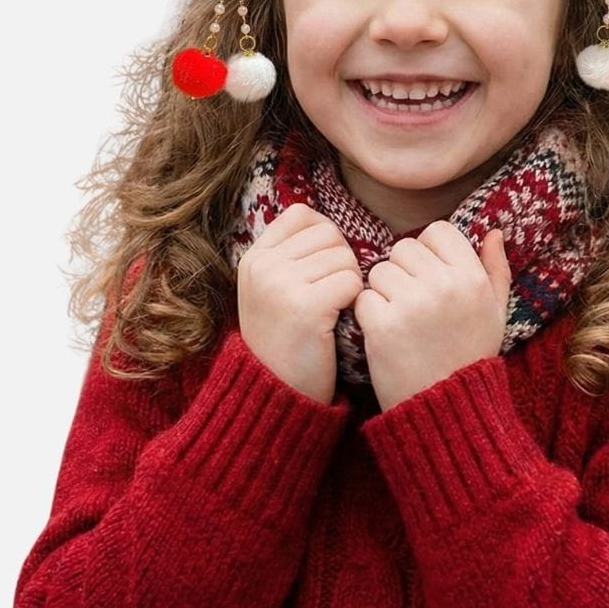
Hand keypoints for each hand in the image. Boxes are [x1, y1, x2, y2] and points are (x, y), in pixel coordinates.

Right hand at [237, 203, 362, 405]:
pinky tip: (338, 319)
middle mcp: (263, 267)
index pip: (302, 214)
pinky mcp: (305, 307)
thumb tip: (328, 223)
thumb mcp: (271, 290)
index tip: (323, 265)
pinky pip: (351, 281)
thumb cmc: (285, 339)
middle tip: (332, 292)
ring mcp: (281, 285)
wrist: (275, 393)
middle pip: (328, 232)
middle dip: (341, 259)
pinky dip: (354, 300)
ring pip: (344, 256)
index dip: (324, 234)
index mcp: (254, 258)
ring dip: (350, 281)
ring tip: (332, 308)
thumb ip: (290, 255)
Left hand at [353, 223, 510, 411]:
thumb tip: (493, 231)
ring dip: (384, 291)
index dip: (429, 251)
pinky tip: (387, 333)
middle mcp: (444, 285)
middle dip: (404, 271)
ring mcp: (412, 304)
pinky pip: (363, 297)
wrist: (447, 410)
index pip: (437, 230)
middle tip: (414, 302)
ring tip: (402, 318)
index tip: (431, 276)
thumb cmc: (471, 355)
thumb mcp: (496, 312)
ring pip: (380, 270)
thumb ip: (496, 268)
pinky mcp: (383, 325)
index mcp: (472, 277)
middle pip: (404, 247)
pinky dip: (369, 314)